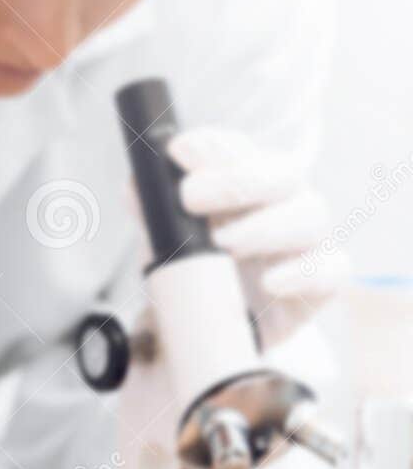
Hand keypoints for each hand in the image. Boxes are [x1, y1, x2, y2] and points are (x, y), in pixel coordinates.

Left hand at [168, 126, 344, 344]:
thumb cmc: (197, 264)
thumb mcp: (166, 236)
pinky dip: (302, 273)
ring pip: (311, 215)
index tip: (177, 153)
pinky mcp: (322, 281)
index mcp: (242, 178)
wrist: (220, 322)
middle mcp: (281, 200)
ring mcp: (306, 239)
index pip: (235, 148)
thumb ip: (152, 210)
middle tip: (191, 199)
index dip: (210, 147)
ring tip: (223, 246)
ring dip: (263, 227)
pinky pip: (331, 270)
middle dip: (236, 181)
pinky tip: (269, 283)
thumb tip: (137, 187)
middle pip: (284, 172)